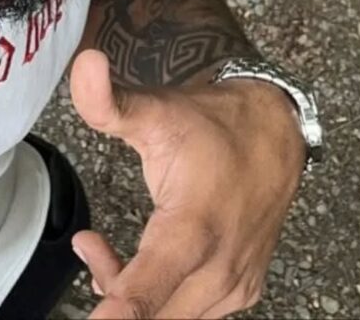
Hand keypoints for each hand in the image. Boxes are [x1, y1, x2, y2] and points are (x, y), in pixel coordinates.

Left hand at [69, 49, 304, 318]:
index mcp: (195, 226)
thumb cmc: (212, 123)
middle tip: (88, 245)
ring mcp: (236, 284)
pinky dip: (161, 302)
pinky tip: (137, 269)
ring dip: (133, 300)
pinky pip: (194, 314)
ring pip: (174, 319)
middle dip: (114, 299)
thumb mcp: (157, 108)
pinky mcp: (243, 290)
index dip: (118, 313)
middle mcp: (221, 266)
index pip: (150, 288)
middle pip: (156, 315)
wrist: (276, 131)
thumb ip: (110, 102)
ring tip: (101, 249)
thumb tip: (84, 64)